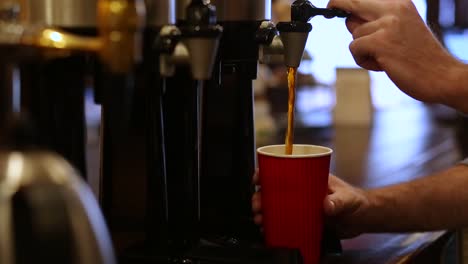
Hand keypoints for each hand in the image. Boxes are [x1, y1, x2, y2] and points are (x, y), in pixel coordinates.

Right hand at [252, 171, 370, 237]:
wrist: (363, 219)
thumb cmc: (356, 201)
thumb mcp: (347, 198)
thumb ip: (339, 202)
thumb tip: (327, 205)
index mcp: (307, 179)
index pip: (282, 171)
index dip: (265, 173)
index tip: (258, 178)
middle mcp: (300, 192)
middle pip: (273, 191)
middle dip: (260, 197)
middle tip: (258, 205)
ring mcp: (300, 206)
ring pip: (275, 207)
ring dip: (264, 212)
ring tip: (260, 220)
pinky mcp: (302, 221)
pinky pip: (283, 222)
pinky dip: (273, 226)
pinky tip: (268, 231)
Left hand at [327, 0, 466, 105]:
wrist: (442, 76)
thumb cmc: (420, 58)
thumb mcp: (401, 31)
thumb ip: (377, 24)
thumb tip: (349, 20)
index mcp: (400, 4)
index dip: (345, 0)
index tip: (332, 3)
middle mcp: (394, 9)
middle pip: (354, 2)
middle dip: (338, 5)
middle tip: (330, 7)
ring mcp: (387, 25)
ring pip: (354, 34)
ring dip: (363, 50)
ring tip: (384, 58)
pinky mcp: (381, 43)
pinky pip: (354, 49)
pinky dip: (363, 60)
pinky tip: (382, 66)